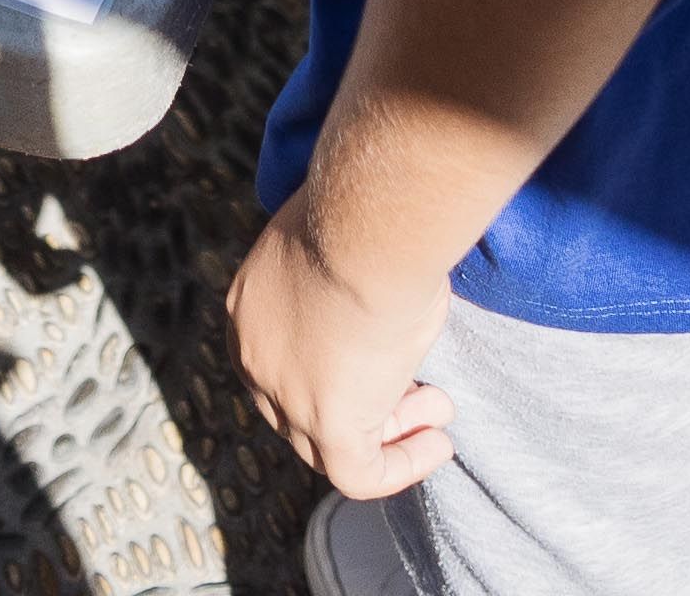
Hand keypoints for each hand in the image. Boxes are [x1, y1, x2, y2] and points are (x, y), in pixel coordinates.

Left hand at [229, 197, 453, 497]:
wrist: (369, 230)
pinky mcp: (328, 425)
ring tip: (439, 408)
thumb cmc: (362, 216)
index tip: (381, 351)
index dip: (334, 364)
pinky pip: (357, 473)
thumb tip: (369, 268)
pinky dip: (399, 467)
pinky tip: (438, 443)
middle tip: (417, 385)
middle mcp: (255, 356)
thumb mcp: (337, 237)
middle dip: (362, 398)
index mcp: (249, 306)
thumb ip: (338, 269)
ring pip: (327, 443)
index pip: (283, 357)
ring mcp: (286, 396)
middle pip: (301, 404)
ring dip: (389, 431)